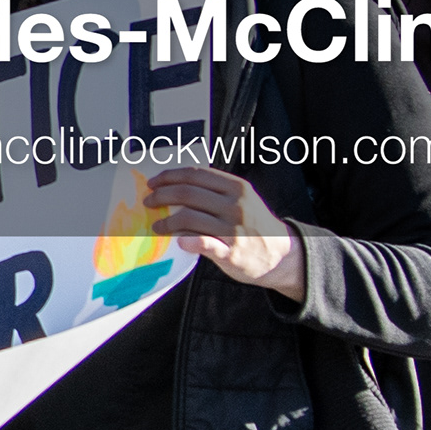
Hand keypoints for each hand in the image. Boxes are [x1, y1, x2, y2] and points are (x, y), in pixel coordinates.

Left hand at [146, 165, 305, 296]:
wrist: (281, 254)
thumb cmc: (254, 225)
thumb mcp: (242, 200)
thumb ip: (215, 191)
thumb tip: (177, 184)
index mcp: (236, 188)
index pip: (196, 175)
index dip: (169, 177)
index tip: (153, 182)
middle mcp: (235, 205)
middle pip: (188, 194)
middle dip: (162, 196)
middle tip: (149, 202)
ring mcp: (233, 229)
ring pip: (189, 217)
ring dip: (166, 221)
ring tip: (157, 226)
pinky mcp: (231, 252)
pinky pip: (204, 243)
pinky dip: (188, 240)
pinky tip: (177, 241)